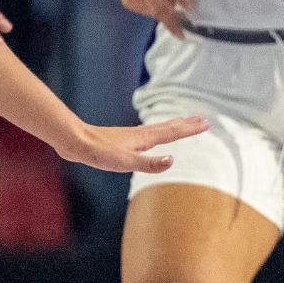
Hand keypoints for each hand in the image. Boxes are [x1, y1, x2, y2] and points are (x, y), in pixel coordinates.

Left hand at [61, 116, 210, 173]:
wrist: (77, 142)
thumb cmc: (100, 153)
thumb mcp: (125, 162)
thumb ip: (149, 163)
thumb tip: (172, 160)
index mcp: (145, 139)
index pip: (173, 133)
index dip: (190, 129)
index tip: (206, 123)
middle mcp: (141, 134)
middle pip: (169, 127)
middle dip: (187, 124)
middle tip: (203, 119)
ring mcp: (132, 135)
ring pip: (159, 128)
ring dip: (174, 125)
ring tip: (183, 121)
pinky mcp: (123, 139)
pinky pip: (148, 132)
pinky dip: (158, 130)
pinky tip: (152, 135)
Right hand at [117, 0, 195, 34]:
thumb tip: (191, 9)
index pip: (162, 10)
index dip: (173, 24)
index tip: (182, 36)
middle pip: (159, 11)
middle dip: (169, 0)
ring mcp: (128, 1)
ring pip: (154, 10)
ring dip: (162, 0)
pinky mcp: (127, 1)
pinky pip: (148, 7)